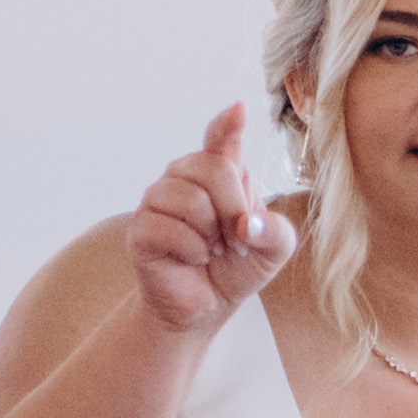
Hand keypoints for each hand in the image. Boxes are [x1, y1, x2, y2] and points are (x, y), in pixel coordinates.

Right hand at [126, 104, 296, 337]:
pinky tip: (192, 259)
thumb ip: (276, 231)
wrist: (206, 306)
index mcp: (219, 172)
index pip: (220, 138)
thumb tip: (248, 225)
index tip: (237, 111)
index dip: (227, 124)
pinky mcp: (141, 227)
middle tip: (235, 239)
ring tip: (211, 249)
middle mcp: (185, 176)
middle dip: (234, 209)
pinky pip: (171, 229)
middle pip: (215, 169)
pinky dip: (192, 251)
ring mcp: (159, 199)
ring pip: (192, 199)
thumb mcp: (274, 249)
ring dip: (211, 235)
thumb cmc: (237, 268)